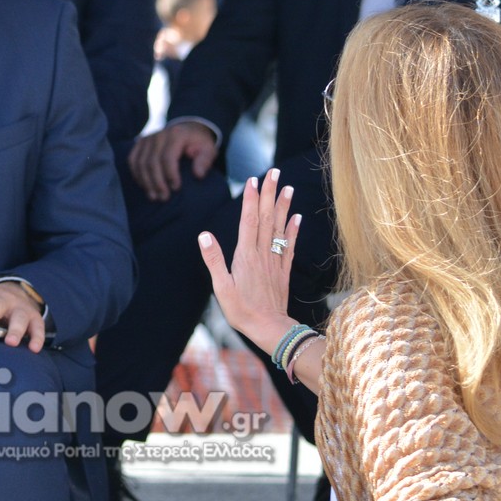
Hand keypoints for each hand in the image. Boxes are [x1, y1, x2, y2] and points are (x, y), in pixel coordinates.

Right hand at [129, 122, 217, 201]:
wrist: (188, 130)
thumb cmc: (198, 144)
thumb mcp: (208, 150)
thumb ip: (205, 161)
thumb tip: (198, 174)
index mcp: (176, 134)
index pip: (168, 157)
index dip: (170, 175)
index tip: (176, 189)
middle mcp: (159, 134)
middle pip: (152, 162)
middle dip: (157, 182)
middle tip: (164, 198)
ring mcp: (147, 138)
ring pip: (140, 163)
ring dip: (146, 182)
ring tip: (154, 196)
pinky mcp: (140, 143)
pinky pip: (132, 160)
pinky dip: (137, 175)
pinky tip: (144, 186)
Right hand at [198, 169, 299, 356]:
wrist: (269, 329)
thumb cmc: (242, 311)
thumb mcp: (221, 288)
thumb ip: (214, 260)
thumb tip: (204, 235)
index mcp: (245, 256)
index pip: (248, 220)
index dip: (250, 199)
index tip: (253, 180)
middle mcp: (262, 254)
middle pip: (265, 218)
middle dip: (269, 193)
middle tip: (273, 171)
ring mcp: (274, 261)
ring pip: (279, 228)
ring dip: (283, 206)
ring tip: (287, 187)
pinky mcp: (283, 271)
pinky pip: (289, 246)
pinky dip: (293, 230)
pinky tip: (296, 217)